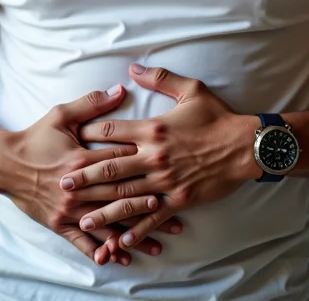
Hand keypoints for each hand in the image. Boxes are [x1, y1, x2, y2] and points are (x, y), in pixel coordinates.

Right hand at [0, 84, 170, 264]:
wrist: (4, 164)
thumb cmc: (35, 137)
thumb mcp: (60, 115)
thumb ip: (92, 104)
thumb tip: (120, 88)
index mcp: (81, 160)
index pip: (119, 163)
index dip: (145, 167)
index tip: (169, 171)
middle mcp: (77, 188)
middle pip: (119, 196)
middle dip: (149, 204)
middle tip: (176, 210)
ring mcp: (68, 209)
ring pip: (107, 224)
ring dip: (134, 233)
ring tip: (160, 242)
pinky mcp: (58, 223)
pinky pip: (83, 241)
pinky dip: (103, 250)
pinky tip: (122, 258)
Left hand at [65, 64, 260, 249]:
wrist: (246, 146)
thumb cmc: (218, 117)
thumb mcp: (191, 89)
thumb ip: (159, 79)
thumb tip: (132, 68)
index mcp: (154, 129)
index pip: (111, 131)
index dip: (88, 134)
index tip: (70, 139)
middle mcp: (155, 156)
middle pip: (111, 167)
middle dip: (85, 176)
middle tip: (62, 183)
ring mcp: (166, 181)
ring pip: (127, 196)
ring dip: (103, 208)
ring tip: (82, 217)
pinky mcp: (179, 200)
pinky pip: (154, 216)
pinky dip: (137, 229)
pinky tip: (122, 239)